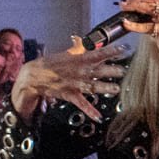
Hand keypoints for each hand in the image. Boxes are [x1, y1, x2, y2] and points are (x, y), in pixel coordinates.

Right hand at [11, 43, 126, 121]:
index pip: (98, 53)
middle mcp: (80, 71)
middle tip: (124, 70)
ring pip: (93, 86)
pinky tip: (98, 117)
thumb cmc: (50, 64)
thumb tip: (85, 41)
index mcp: (79, 59)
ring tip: (117, 89)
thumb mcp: (65, 53)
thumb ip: (78, 48)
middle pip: (99, 70)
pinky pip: (82, 104)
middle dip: (112, 71)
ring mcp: (76, 84)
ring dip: (105, 88)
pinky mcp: (71, 94)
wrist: (34, 76)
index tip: (124, 49)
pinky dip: (90, 111)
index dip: (112, 51)